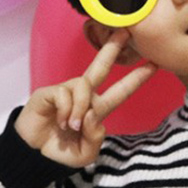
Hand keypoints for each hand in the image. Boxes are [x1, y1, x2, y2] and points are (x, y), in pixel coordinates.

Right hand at [15, 28, 157, 167]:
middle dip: (112, 48)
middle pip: (100, 66)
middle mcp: (83, 95)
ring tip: (71, 126)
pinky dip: (66, 111)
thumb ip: (95, 137)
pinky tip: (60, 121)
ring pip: (84, 86)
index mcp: (96, 108)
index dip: (136, 78)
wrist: (32, 156)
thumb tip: (92, 115)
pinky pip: (66, 94)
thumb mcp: (85, 153)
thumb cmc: (60, 152)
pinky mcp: (50, 92)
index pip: (120, 91)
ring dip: (80, 108)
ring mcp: (66, 91)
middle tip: (125, 31)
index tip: (154, 64)